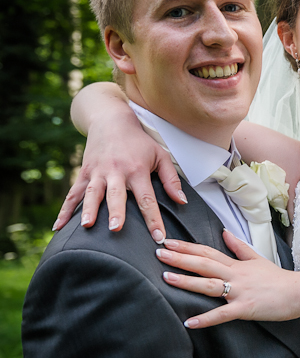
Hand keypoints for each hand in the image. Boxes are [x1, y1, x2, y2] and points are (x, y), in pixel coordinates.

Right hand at [54, 113, 183, 240]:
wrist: (111, 121)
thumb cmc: (139, 142)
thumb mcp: (161, 156)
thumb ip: (171, 180)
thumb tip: (182, 201)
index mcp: (137, 170)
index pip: (147, 198)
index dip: (153, 218)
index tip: (158, 236)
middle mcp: (116, 172)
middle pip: (116, 195)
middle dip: (116, 211)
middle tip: (116, 229)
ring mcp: (97, 172)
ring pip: (92, 193)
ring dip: (89, 209)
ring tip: (86, 225)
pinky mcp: (84, 173)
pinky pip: (73, 193)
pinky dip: (65, 210)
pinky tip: (59, 226)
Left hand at [159, 231, 299, 327]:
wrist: (299, 292)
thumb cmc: (278, 278)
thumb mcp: (257, 258)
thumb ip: (239, 246)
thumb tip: (225, 232)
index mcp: (236, 265)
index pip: (208, 252)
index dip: (187, 247)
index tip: (168, 242)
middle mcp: (235, 276)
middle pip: (204, 264)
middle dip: (180, 258)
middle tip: (159, 253)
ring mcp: (240, 292)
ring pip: (209, 285)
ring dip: (187, 282)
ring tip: (166, 278)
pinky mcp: (245, 309)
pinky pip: (222, 314)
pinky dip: (206, 319)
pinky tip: (189, 322)